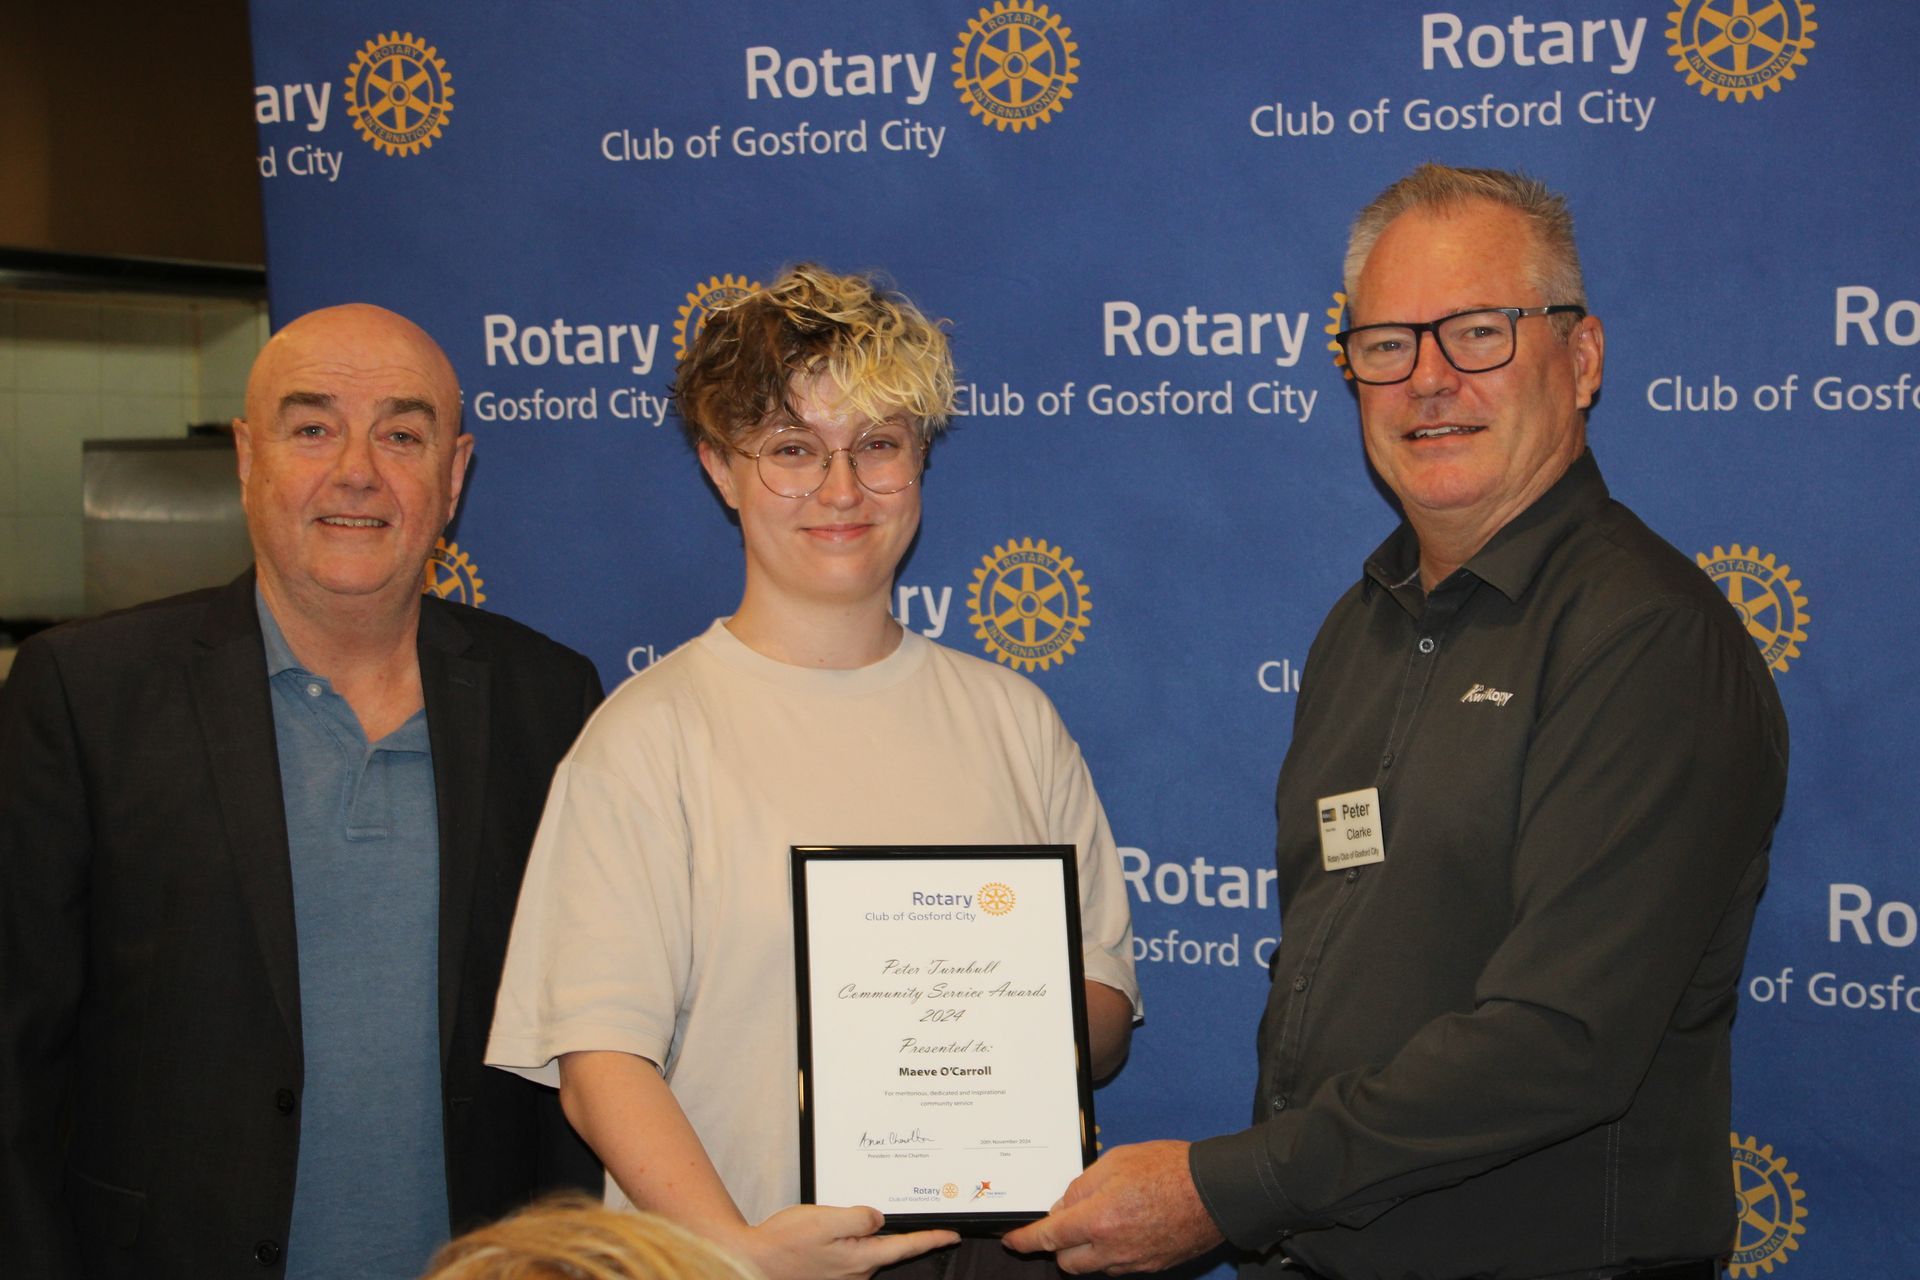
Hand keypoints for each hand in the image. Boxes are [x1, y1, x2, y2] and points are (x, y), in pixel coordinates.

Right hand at [731, 1203, 957, 1279]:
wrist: (754, 1264)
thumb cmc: (785, 1243)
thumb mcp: (825, 1219)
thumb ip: (859, 1217)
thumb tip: (880, 1218)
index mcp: (861, 1258)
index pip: (907, 1246)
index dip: (932, 1238)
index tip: (953, 1233)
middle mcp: (857, 1271)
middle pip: (890, 1248)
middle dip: (902, 1232)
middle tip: (915, 1214)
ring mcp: (844, 1275)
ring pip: (869, 1249)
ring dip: (873, 1235)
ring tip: (864, 1215)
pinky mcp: (832, 1273)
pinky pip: (853, 1252)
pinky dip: (855, 1239)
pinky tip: (840, 1228)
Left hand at [1002, 1141, 1221, 1274]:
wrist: (1215, 1192)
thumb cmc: (1169, 1169)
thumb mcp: (1116, 1161)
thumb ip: (1081, 1185)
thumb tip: (1063, 1206)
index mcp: (1099, 1219)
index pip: (1049, 1238)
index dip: (1025, 1241)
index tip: (1013, 1240)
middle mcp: (1112, 1248)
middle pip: (1067, 1261)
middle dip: (1058, 1245)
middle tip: (1065, 1222)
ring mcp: (1133, 1262)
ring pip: (1092, 1267)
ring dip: (1084, 1250)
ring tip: (1098, 1221)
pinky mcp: (1151, 1266)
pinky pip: (1117, 1266)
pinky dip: (1109, 1253)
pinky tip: (1121, 1229)